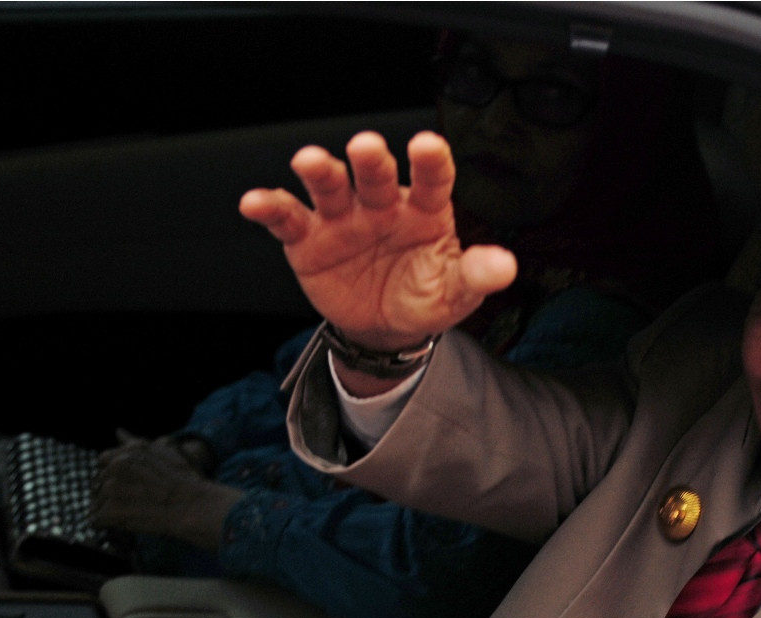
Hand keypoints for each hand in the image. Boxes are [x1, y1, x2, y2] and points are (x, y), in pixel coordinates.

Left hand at [90, 430, 240, 550]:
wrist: (193, 505)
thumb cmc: (184, 480)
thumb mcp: (164, 451)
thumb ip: (134, 442)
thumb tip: (118, 431)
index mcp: (127, 452)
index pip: (103, 461)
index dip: (113, 474)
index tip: (127, 484)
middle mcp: (117, 467)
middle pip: (97, 483)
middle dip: (109, 494)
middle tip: (132, 502)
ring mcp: (112, 489)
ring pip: (96, 503)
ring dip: (108, 510)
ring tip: (132, 513)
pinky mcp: (111, 511)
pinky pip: (96, 520)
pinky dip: (106, 525)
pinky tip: (124, 523)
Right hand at [239, 131, 517, 351]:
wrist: (384, 327)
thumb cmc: (424, 297)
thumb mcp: (455, 292)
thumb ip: (476, 275)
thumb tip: (505, 266)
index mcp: (424, 210)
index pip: (432, 180)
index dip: (430, 162)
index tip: (428, 146)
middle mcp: (381, 204)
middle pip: (375, 174)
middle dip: (370, 160)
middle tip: (365, 146)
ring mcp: (343, 218)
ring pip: (330, 186)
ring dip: (319, 171)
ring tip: (308, 161)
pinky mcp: (309, 239)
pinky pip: (288, 219)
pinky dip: (270, 208)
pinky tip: (254, 201)